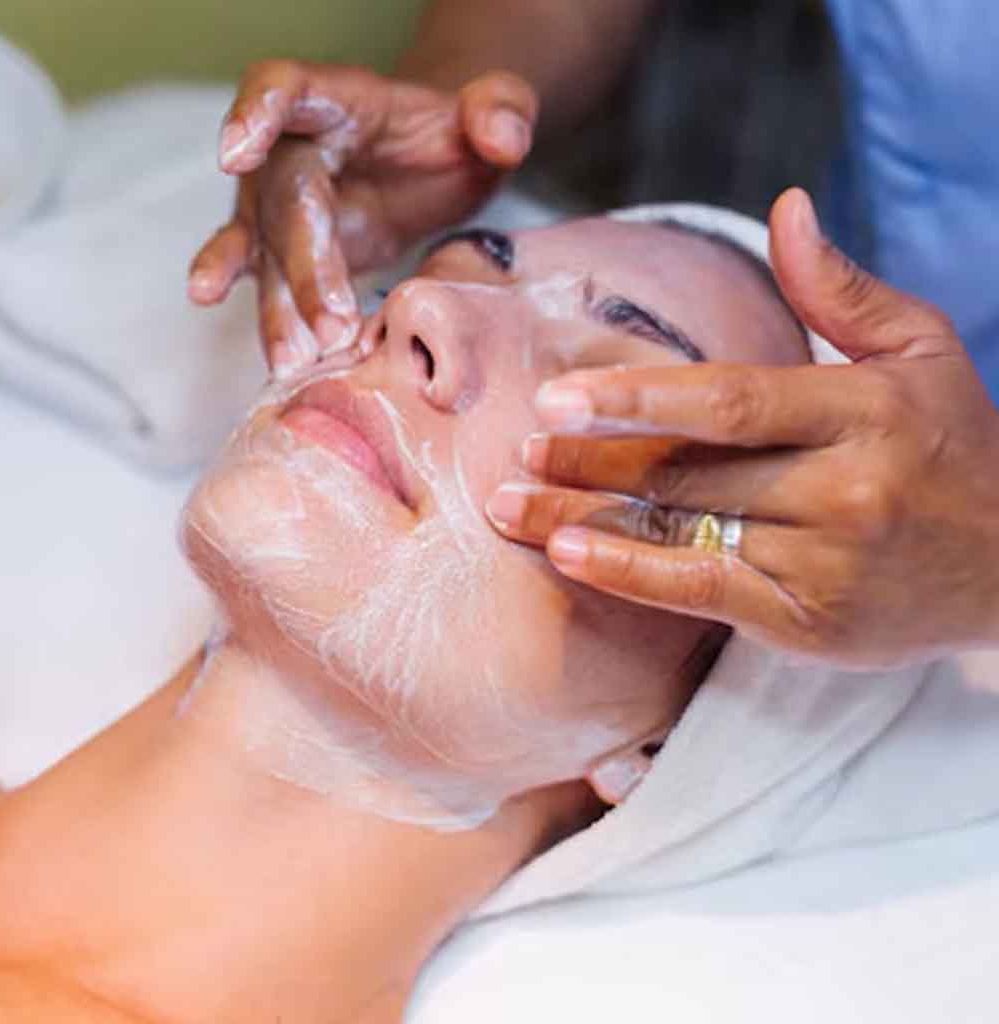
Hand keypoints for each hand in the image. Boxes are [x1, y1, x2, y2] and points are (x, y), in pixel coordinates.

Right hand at [188, 60, 536, 371]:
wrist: (426, 167)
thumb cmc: (447, 136)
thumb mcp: (492, 112)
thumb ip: (502, 109)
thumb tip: (501, 137)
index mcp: (337, 100)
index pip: (285, 88)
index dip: (255, 116)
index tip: (233, 155)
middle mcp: (292, 151)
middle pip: (285, 202)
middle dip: (305, 267)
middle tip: (333, 327)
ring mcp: (278, 206)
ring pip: (267, 255)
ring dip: (279, 311)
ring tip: (293, 363)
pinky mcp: (283, 254)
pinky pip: (268, 286)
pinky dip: (271, 322)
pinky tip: (270, 360)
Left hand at [486, 188, 998, 667]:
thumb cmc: (954, 446)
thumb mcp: (921, 350)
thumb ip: (842, 290)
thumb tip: (787, 208)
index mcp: (865, 408)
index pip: (732, 400)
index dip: (637, 399)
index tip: (555, 396)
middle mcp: (846, 488)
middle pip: (690, 469)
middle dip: (592, 460)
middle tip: (517, 450)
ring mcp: (826, 563)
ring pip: (683, 530)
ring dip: (585, 518)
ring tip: (511, 506)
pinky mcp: (808, 622)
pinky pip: (702, 592)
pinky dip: (630, 575)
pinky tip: (570, 554)